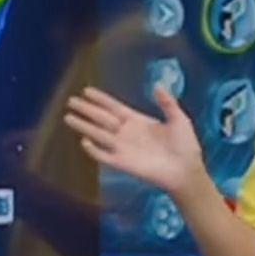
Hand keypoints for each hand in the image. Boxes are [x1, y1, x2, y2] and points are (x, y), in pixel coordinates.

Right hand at [63, 85, 205, 192]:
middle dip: (86, 109)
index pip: (113, 107)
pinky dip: (94, 150)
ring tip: (68, 117)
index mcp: (136, 120)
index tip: (86, 91)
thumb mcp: (178, 119)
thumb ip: (166, 103)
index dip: (100, 99)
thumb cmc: (184, 145)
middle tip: (70, 101)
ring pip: (98, 134)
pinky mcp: (122, 163)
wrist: (186, 170)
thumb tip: (157, 85)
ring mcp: (122, 147)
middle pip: (101, 118)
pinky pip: (104, 156)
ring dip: (84, 126)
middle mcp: (126, 132)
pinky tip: (84, 141)